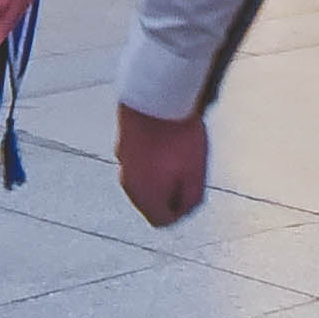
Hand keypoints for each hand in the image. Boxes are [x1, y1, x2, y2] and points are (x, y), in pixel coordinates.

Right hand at [117, 105, 210, 227]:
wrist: (154, 97)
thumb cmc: (177, 136)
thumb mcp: (195, 173)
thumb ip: (192, 198)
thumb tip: (186, 209)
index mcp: (146, 196)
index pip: (162, 220)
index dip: (181, 212)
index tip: (192, 194)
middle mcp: (129, 184)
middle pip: (151, 201)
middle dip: (170, 192)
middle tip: (188, 173)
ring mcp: (123, 162)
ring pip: (144, 180)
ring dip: (161, 174)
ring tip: (179, 154)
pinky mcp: (123, 143)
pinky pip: (140, 160)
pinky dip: (152, 157)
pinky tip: (167, 141)